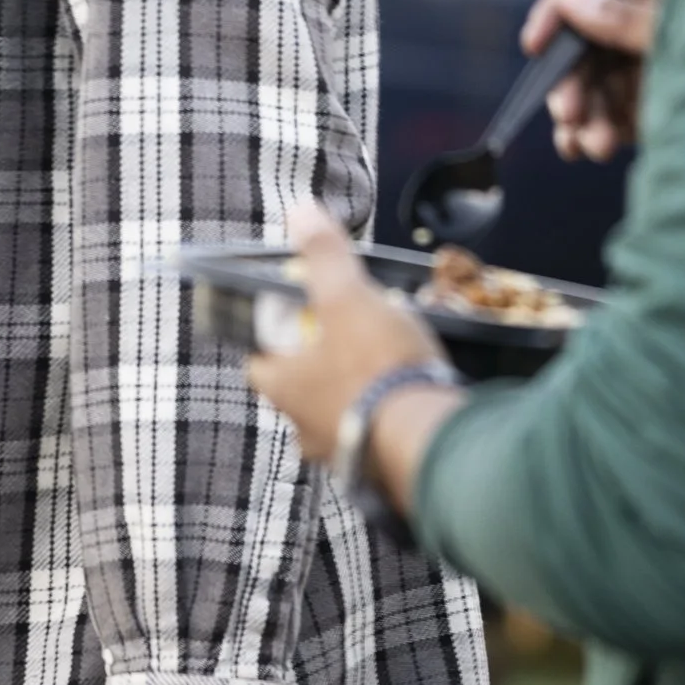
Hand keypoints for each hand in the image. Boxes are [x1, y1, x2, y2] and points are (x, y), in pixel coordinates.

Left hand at [246, 205, 448, 475]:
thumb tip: (300, 211)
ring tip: (385, 371)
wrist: (426, 440)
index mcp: (283, 388)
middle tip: (348, 342)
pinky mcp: (377, 473)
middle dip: (321, 369)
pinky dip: (385, 422)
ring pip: (338, 419)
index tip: (295, 323)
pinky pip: (373, 442)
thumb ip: (325, 258)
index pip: (259, 364)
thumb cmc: (376, 367)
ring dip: (355, 398)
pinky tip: (409, 403)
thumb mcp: (348, 298)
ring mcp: (340, 456)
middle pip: (300, 392)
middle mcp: (302, 428)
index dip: (272, 341)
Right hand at [520, 0, 667, 163]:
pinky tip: (587, 148)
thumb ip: (626, 18)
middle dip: (570, 84)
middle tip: (569, 114)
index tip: (534, 45)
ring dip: (583, 118)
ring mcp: (648, 67)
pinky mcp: (653, 108)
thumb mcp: (681, 30)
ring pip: (593, 88)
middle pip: (584, 46)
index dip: (558, 11)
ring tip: (595, 146)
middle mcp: (645, 24)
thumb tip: (571, 1)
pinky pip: (611, 118)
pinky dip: (594, 134)